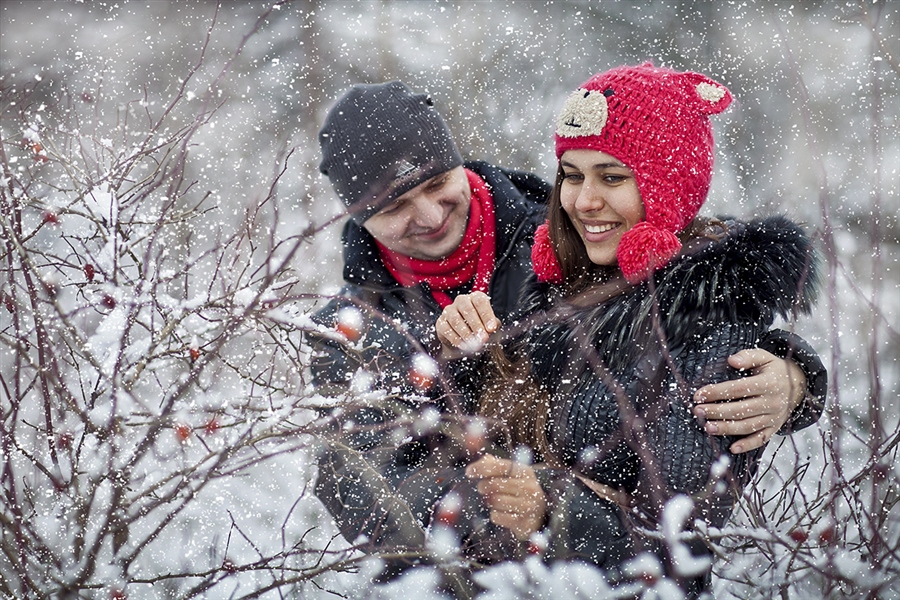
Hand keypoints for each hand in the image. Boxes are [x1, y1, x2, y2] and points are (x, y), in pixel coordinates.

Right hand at [435, 292, 500, 355]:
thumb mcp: (489, 325)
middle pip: (467, 309)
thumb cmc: (480, 327)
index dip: (486, 315)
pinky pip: (446, 329)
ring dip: (466, 333)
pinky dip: (455, 339)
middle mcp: (461, 301)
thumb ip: (492, 326)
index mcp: (475, 298)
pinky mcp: (440, 322)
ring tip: (474, 344)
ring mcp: (449, 311)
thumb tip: (491, 330)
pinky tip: (464, 345)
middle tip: (483, 338)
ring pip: (455, 319)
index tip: (492, 328)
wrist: (464, 338)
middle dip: (476, 325)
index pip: (480, 301)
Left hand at [465, 454, 546, 539]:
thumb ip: (496, 465)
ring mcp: (528, 506)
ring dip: (489, 501)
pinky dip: (494, 514)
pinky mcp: (523, 522)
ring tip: (493, 500)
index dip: (481, 468)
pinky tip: (500, 512)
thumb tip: (482, 459)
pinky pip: (497, 516)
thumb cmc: (520, 490)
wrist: (541, 514)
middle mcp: (529, 487)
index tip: (469, 471)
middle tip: (481, 488)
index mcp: (525, 471)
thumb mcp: (512, 475)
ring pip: (495, 501)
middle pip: (494, 484)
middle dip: (483, 486)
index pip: (499, 466)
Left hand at [692, 349, 806, 453]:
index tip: (699, 395)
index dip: (717, 392)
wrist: (798, 385)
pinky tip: (732, 448)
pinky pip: (761, 439)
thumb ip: (748, 357)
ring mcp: (774, 417)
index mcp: (769, 383)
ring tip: (707, 427)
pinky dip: (747, 445)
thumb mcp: (764, 357)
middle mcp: (772, 402)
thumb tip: (732, 360)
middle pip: (740, 409)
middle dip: (716, 411)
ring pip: (748, 426)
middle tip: (697, 411)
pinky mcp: (774, 427)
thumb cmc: (774, 370)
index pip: (738, 389)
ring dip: (726, 429)